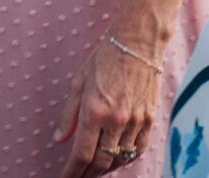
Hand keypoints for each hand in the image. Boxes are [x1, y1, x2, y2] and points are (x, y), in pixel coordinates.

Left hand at [54, 38, 160, 177]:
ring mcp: (135, 121)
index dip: (72, 172)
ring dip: (106, 168)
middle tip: (79, 177)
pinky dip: (127, 157)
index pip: (82, 154)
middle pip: (101, 162)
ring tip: (95, 169)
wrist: (137, 43)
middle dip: (88, 174)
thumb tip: (59, 139)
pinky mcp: (149, 119)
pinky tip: (118, 157)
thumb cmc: (103, 59)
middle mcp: (116, 120)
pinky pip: (139, 149)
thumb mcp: (78, 83)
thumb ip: (68, 115)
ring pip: (120, 158)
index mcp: (94, 111)